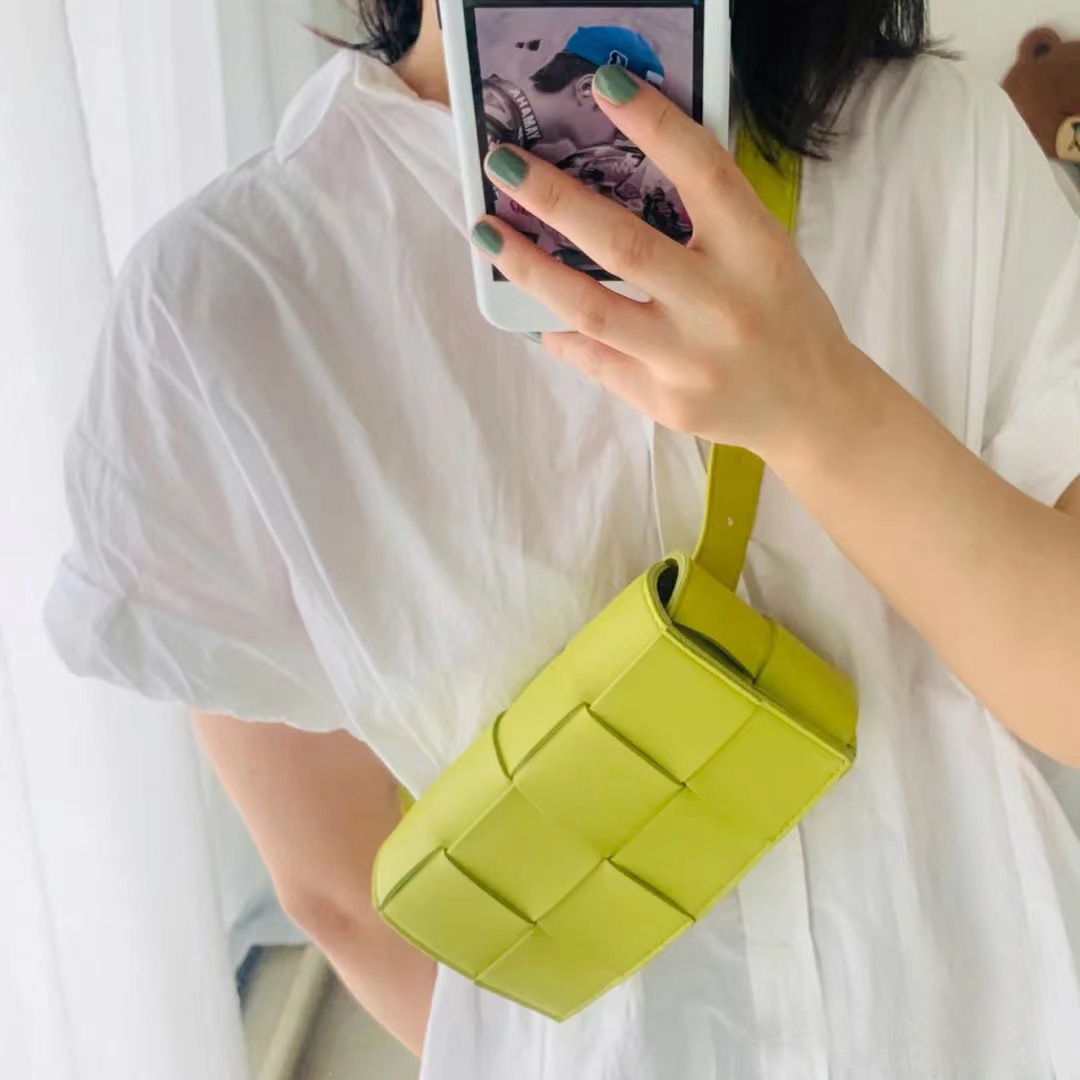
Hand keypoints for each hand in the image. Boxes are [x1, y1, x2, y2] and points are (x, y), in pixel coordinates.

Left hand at [472, 65, 870, 463]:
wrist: (812, 407)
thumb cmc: (786, 316)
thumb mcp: (765, 252)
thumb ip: (709, 218)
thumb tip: (618, 178)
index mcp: (756, 252)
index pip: (702, 172)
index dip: (653, 124)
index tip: (602, 85)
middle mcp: (721, 304)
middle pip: (623, 243)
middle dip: (554, 197)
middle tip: (504, 162)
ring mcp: (688, 359)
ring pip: (591, 308)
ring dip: (529, 267)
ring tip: (490, 234)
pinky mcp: (665, 401)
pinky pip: (594, 360)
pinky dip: (559, 332)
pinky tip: (534, 311)